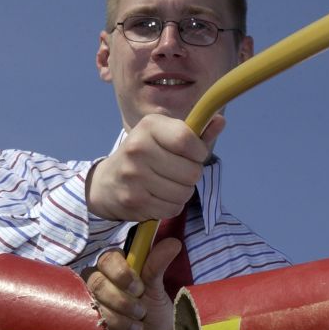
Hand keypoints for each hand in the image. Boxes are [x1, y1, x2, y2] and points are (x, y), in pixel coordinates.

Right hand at [85, 239, 180, 329]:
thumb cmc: (156, 312)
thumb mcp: (157, 289)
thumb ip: (158, 266)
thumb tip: (173, 243)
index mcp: (116, 270)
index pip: (107, 258)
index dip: (121, 272)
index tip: (139, 287)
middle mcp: (99, 284)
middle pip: (96, 282)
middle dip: (121, 300)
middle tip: (141, 311)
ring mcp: (90, 305)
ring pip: (93, 306)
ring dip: (120, 320)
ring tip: (138, 329)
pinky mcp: (86, 327)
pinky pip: (90, 326)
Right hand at [86, 113, 224, 220]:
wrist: (108, 182)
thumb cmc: (147, 155)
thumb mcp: (169, 136)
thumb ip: (197, 132)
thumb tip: (221, 121)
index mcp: (150, 125)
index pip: (187, 140)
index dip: (199, 152)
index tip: (193, 154)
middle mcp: (138, 148)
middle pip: (191, 172)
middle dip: (191, 175)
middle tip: (176, 171)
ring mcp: (134, 175)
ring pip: (184, 193)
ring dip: (182, 192)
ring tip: (166, 184)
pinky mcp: (134, 200)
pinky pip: (172, 208)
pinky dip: (171, 206)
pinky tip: (158, 196)